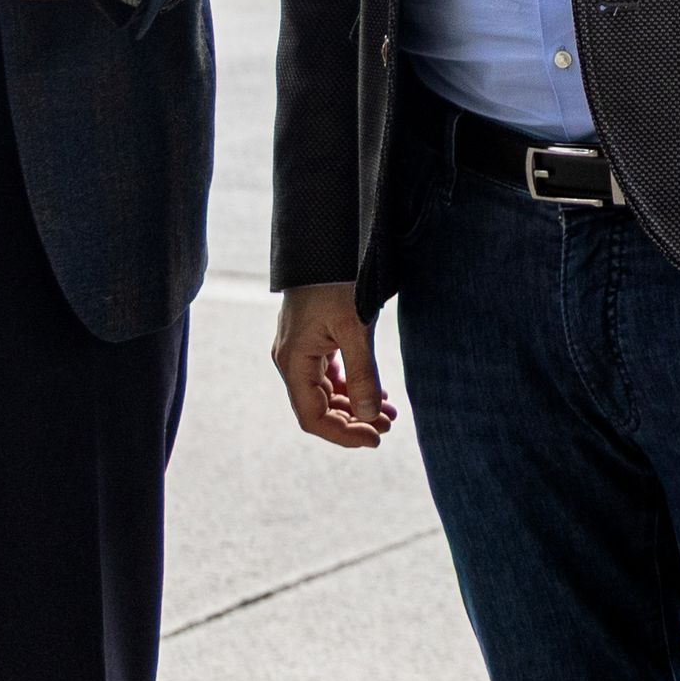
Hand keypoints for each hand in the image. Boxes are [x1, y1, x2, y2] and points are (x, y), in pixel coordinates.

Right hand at [271, 282, 394, 447]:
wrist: (326, 241)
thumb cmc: (337, 280)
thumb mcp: (355, 327)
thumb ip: (363, 374)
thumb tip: (370, 417)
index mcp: (293, 361)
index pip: (313, 417)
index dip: (343, 435)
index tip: (375, 439)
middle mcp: (290, 360)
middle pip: (320, 408)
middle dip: (355, 421)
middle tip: (389, 426)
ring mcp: (300, 350)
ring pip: (327, 392)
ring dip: (356, 405)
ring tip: (388, 413)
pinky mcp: (311, 340)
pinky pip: (329, 374)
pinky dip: (352, 386)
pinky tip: (376, 392)